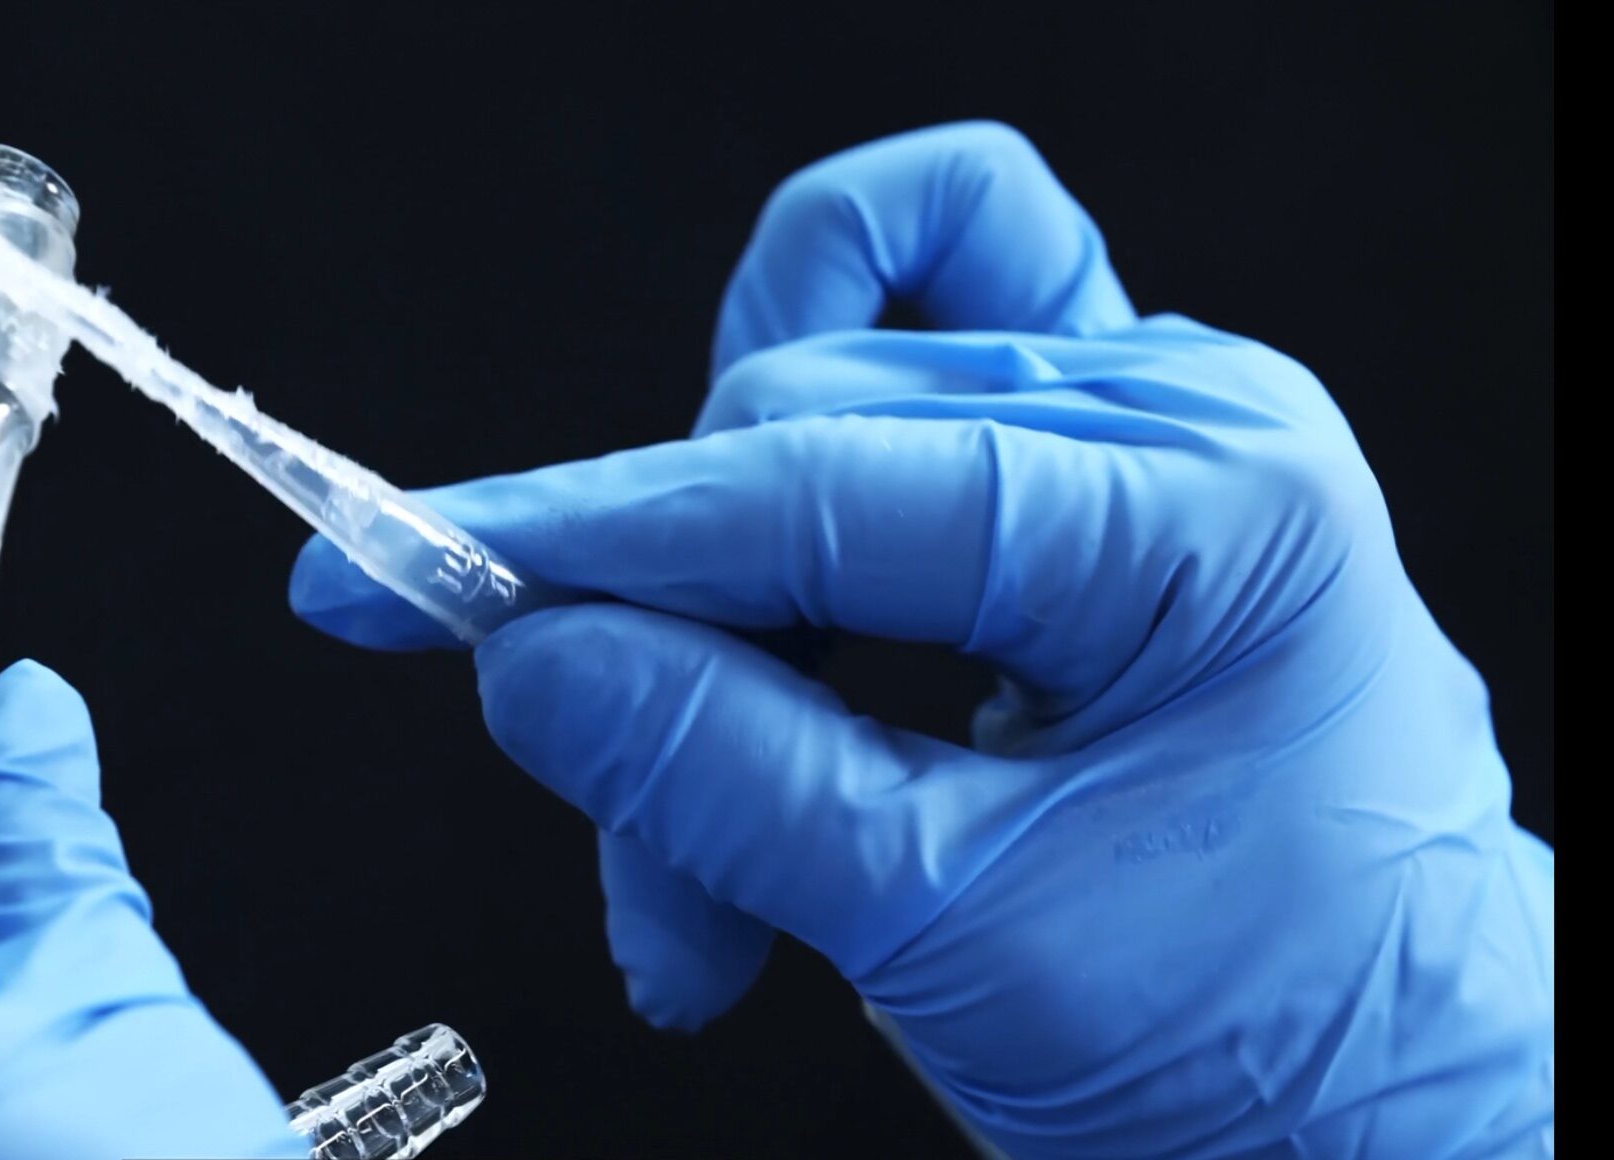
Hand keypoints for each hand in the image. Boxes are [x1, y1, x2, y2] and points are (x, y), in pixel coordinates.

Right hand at [287, 123, 1555, 1155]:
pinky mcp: (1087, 477)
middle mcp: (1179, 419)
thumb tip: (526, 652)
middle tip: (652, 888)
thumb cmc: (1256, 1048)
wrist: (1382, 1116)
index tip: (382, 580)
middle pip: (789, 444)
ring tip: (713, 887)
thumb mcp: (954, 931)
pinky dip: (790, 446)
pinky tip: (768, 583)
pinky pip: (914, 345)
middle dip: (670, 666)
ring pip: (808, 420)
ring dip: (718, 635)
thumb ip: (720, 771)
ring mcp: (1138, 429)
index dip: (572, 538)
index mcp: (1204, 504)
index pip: (805, 480)